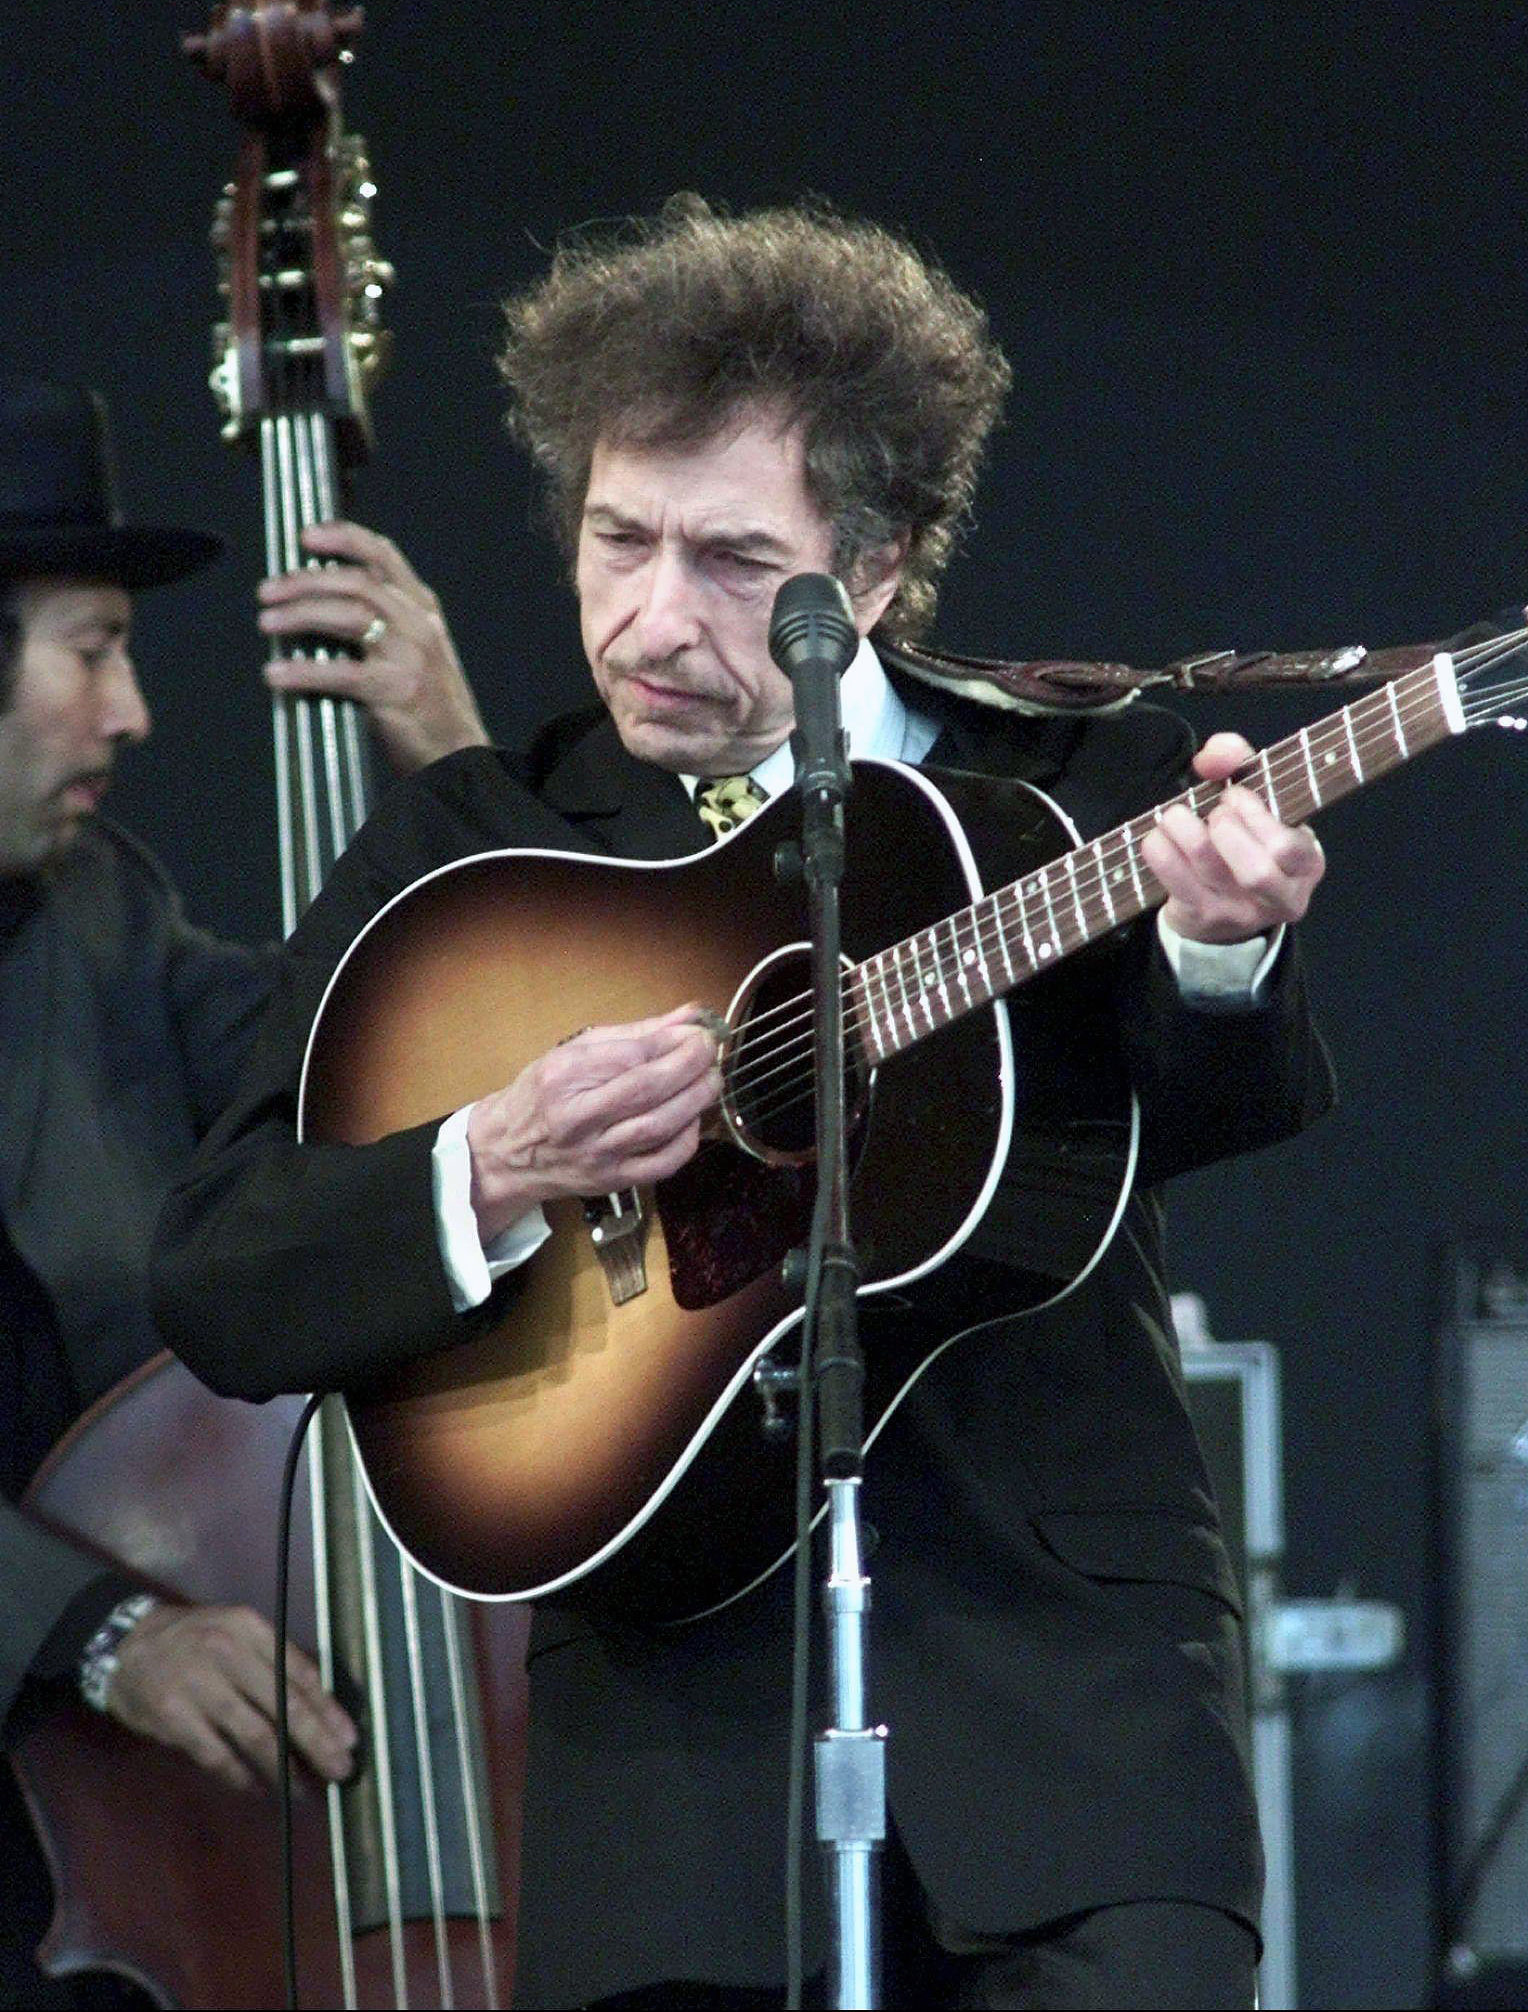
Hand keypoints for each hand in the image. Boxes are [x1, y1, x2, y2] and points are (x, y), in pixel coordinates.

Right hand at [104, 1601, 356, 1794]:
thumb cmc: (193, 1642)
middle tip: (340, 1770)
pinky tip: (258, 1787)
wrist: (124, 1645)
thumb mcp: (235, 1633)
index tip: (349, 1739)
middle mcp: (228, 1652)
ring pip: (255, 1734)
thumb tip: (321, 1707)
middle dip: (318, 1742)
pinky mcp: (174, 1717)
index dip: (328, 1710)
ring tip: (303, 1789)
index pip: (300, 1673)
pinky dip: (241, 1776)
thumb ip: (272, 1661)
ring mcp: (199, 1685)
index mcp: (250, 1628)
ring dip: (284, 1768)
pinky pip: (218, 1755)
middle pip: (285, 1705)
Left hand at [258, 520, 488, 774]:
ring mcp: (410, 657)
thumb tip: (315, 607)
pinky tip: (276, 675)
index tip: (305, 537)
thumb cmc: (429, 707)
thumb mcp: (416, 651)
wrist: (459, 756)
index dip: (342, 538)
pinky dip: (303, 672)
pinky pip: (341, 674)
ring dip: (301, 614)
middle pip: (355, 583)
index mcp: (422, 609)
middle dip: (304, 581)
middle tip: (268, 591)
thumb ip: (381, 623)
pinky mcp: (397, 691)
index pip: (382, 556)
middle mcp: (418, 625)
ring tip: (267, 622)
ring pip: (348, 616)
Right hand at [466, 1006, 722, 1243]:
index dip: (673, 1042)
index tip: (697, 1032)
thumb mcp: (575, 1052)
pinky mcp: (613, 1181)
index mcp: (563, 1076)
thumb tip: (689, 1016)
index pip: (630, 1055)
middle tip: (710, 1052)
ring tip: (710, 1079)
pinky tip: (692, 1119)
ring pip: (659, 1126)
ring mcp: (596, 1154)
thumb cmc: (543, 1095)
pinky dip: (687, 1139)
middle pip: (648, 1089)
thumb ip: (635, 1034)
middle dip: (691, 1066)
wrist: (507, 1153)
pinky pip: (662, 1164)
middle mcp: (577, 1117)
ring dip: (696, 1099)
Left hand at [1140, 731, 1325, 942]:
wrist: (1225, 907)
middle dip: (1225, 828)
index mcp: (1306, 864)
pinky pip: (1174, 879)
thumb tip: (1215, 754)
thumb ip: (1240, 762)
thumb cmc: (1247, 840)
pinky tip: (1159, 836)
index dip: (1255, 813)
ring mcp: (1240, 913)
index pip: (1287, 847)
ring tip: (1177, 816)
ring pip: (1209, 868)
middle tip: (1214, 813)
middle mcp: (1280, 896)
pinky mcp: (1202, 918)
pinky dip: (1160, 849)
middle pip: (1255, 871)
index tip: (1236, 795)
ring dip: (1184, 828)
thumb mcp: (1257, 799)